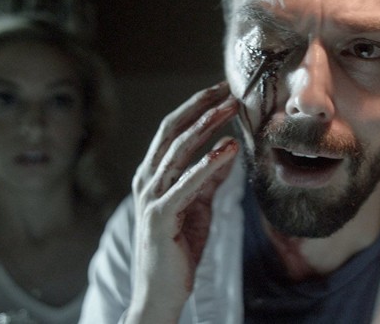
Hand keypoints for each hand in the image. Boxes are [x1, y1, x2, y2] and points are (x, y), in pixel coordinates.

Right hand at [126, 82, 239, 322]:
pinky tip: (229, 148)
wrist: (160, 292)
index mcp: (152, 175)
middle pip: (172, 131)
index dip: (196, 107)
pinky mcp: (161, 217)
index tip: (222, 91)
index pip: (172, 130)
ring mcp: (150, 197)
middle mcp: (147, 180)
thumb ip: (208, 180)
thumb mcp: (198, 207)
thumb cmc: (177, 250)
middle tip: (228, 88)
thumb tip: (228, 152)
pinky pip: (186, 184)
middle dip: (201, 106)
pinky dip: (208, 163)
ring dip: (207, 125)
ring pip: (178, 150)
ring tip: (232, 108)